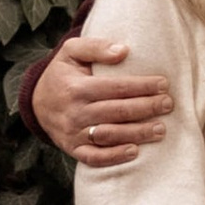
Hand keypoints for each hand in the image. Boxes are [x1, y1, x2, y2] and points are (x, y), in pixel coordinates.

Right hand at [34, 30, 173, 169]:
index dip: (141, 86)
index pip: (115, 87)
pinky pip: (94, 157)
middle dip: (146, 108)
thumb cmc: (63, 74)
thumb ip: (96, 47)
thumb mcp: (71, 51)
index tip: (163, 84)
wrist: (36, 102)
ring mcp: (73, 133)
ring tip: (160, 129)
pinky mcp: (73, 149)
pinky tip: (134, 152)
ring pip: (109, 136)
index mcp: (76, 87)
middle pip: (117, 111)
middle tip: (168, 104)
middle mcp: (75, 112)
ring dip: (137, 133)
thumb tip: (124, 51)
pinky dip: (114, 157)